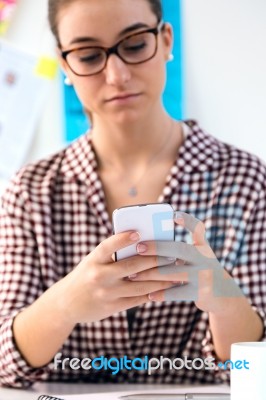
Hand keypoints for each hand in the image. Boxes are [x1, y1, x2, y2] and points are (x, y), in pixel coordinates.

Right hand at [58, 231, 175, 323]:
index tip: (138, 233)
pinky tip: (165, 288)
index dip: (122, 239)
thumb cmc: (86, 275)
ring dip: (161, 279)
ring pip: (140, 284)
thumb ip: (113, 255)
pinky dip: (153, 292)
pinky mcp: (112, 307)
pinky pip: (137, 299)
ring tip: (176, 272)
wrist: (66, 303)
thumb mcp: (93, 261)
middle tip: (173, 254)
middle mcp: (99, 276)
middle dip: (155, 260)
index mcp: (93, 260)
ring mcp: (106, 293)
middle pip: (132, 266)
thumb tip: (144, 245)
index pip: (108, 246)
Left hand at [128, 212, 243, 312]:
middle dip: (157, 248)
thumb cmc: (200, 270)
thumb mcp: (197, 256)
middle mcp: (204, 258)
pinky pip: (176, 293)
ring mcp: (203, 275)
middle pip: (179, 249)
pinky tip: (148, 294)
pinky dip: (161, 294)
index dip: (187, 220)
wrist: (224, 295)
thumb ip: (179, 249)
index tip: (174, 214)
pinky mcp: (200, 293)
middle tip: (138, 247)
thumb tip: (147, 244)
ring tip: (133, 275)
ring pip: (172, 273)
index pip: (198, 228)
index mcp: (202, 246)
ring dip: (150, 274)